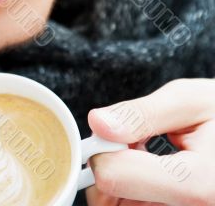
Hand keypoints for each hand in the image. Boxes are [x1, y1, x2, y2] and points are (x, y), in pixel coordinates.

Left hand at [85, 78, 214, 205]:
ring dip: (122, 180)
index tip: (112, 130)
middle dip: (109, 166)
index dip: (102, 148)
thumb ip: (141, 114)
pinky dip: (134, 192)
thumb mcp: (191, 101)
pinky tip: (153, 174)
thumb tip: (98, 123)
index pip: (112, 176)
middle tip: (132, 142)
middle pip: (111, 201)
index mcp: (198, 185)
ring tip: (147, 155)